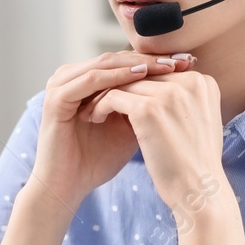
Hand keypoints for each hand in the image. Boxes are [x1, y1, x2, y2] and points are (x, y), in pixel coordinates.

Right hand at [29, 50, 195, 208]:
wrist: (70, 185)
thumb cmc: (99, 160)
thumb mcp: (131, 128)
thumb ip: (147, 105)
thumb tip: (184, 89)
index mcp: (88, 81)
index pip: (126, 62)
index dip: (157, 61)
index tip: (188, 62)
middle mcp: (72, 77)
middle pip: (117, 58)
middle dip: (151, 59)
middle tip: (181, 59)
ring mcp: (61, 85)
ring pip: (105, 64)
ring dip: (137, 64)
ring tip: (165, 66)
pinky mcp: (56, 98)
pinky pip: (90, 80)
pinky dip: (116, 77)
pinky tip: (140, 76)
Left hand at [87, 69, 228, 216]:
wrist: (199, 193)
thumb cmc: (195, 164)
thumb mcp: (196, 122)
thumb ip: (181, 101)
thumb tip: (155, 89)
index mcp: (202, 82)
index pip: (159, 74)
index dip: (137, 86)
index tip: (121, 98)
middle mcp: (189, 81)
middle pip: (142, 75)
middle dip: (119, 87)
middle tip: (97, 100)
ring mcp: (170, 93)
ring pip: (124, 84)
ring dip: (105, 96)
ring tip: (92, 111)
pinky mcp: (149, 109)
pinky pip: (113, 97)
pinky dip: (100, 107)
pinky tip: (94, 119)